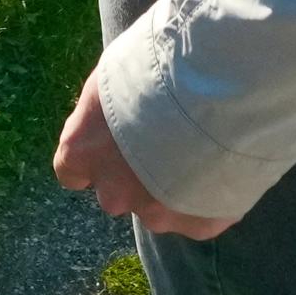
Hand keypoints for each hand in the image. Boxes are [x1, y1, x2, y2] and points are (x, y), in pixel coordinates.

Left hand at [51, 71, 233, 237]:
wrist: (218, 90)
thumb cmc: (157, 69)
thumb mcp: (115, 75)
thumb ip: (106, 111)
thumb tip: (108, 116)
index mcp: (83, 151)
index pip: (70, 171)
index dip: (95, 158)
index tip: (111, 145)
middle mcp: (113, 191)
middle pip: (116, 193)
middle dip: (135, 177)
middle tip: (165, 144)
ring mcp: (157, 212)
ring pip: (159, 208)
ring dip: (174, 190)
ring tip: (201, 153)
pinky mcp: (198, 224)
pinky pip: (200, 215)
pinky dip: (209, 198)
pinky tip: (224, 166)